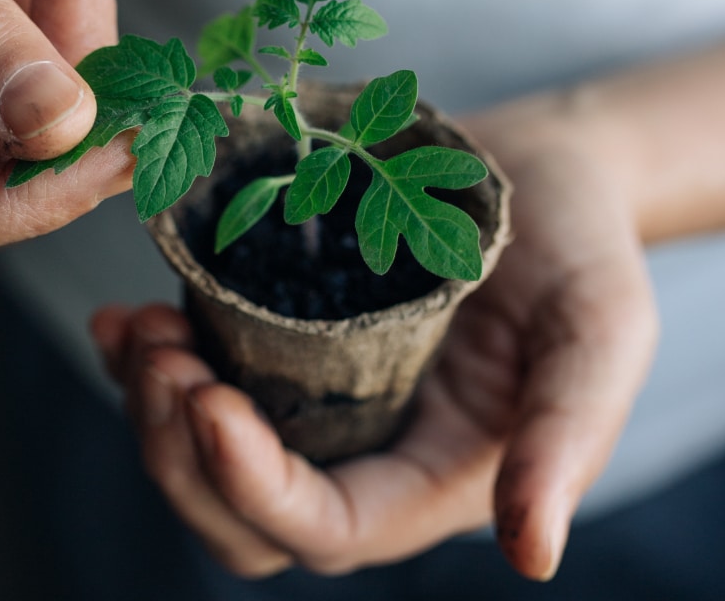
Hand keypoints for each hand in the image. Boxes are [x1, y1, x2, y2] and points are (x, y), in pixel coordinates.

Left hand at [91, 105, 657, 579]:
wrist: (536, 170)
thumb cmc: (581, 249)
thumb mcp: (600, 330)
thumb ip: (569, 435)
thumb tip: (534, 554)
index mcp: (428, 478)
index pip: (323, 527)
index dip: (254, 487)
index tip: (212, 404)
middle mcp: (356, 456)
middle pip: (237, 515)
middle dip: (180, 454)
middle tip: (163, 362)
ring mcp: (306, 404)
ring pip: (196, 455)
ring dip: (149, 406)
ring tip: (140, 331)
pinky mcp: (271, 346)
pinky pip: (191, 378)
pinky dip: (143, 360)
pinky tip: (124, 315)